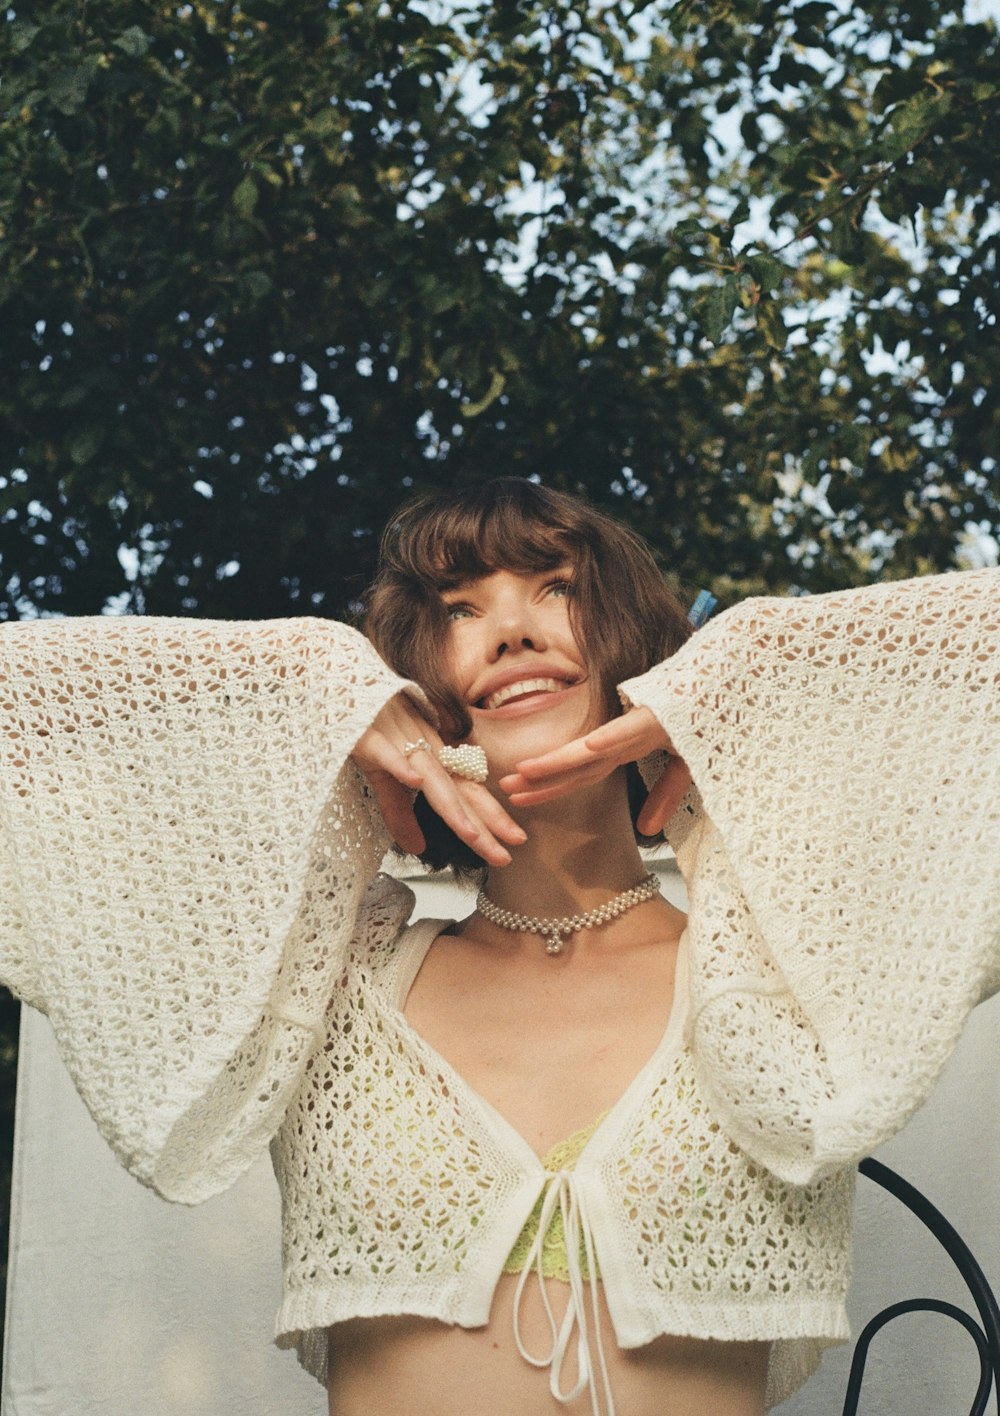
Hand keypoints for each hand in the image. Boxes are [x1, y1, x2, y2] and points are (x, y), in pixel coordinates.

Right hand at [352, 693, 526, 866]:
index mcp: (433, 760)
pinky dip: (402, 766)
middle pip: (458, 793)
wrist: (345, 683)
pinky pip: (389, 752)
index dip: (491, 818)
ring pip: (430, 777)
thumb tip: (418, 848)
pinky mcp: (370, 738)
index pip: (467, 794)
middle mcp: (425, 751)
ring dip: (451, 806)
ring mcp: (400, 743)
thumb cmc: (371, 726)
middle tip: (508, 855)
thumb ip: (400, 813)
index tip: (516, 844)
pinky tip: (415, 780)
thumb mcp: (385, 777)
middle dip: (484, 824)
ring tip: (471, 834)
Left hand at [498, 706, 690, 834]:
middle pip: (578, 763)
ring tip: (527, 770)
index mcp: (627, 745)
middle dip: (541, 778)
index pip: (582, 772)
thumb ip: (665, 794)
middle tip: (502, 788)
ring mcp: (642, 724)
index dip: (550, 787)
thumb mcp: (686, 765)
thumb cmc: (706, 716)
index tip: (516, 799)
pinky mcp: (662, 714)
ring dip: (561, 761)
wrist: (730, 676)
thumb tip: (644, 828)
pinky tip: (588, 745)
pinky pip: (633, 728)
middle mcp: (627, 735)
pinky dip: (612, 737)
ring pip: (594, 748)